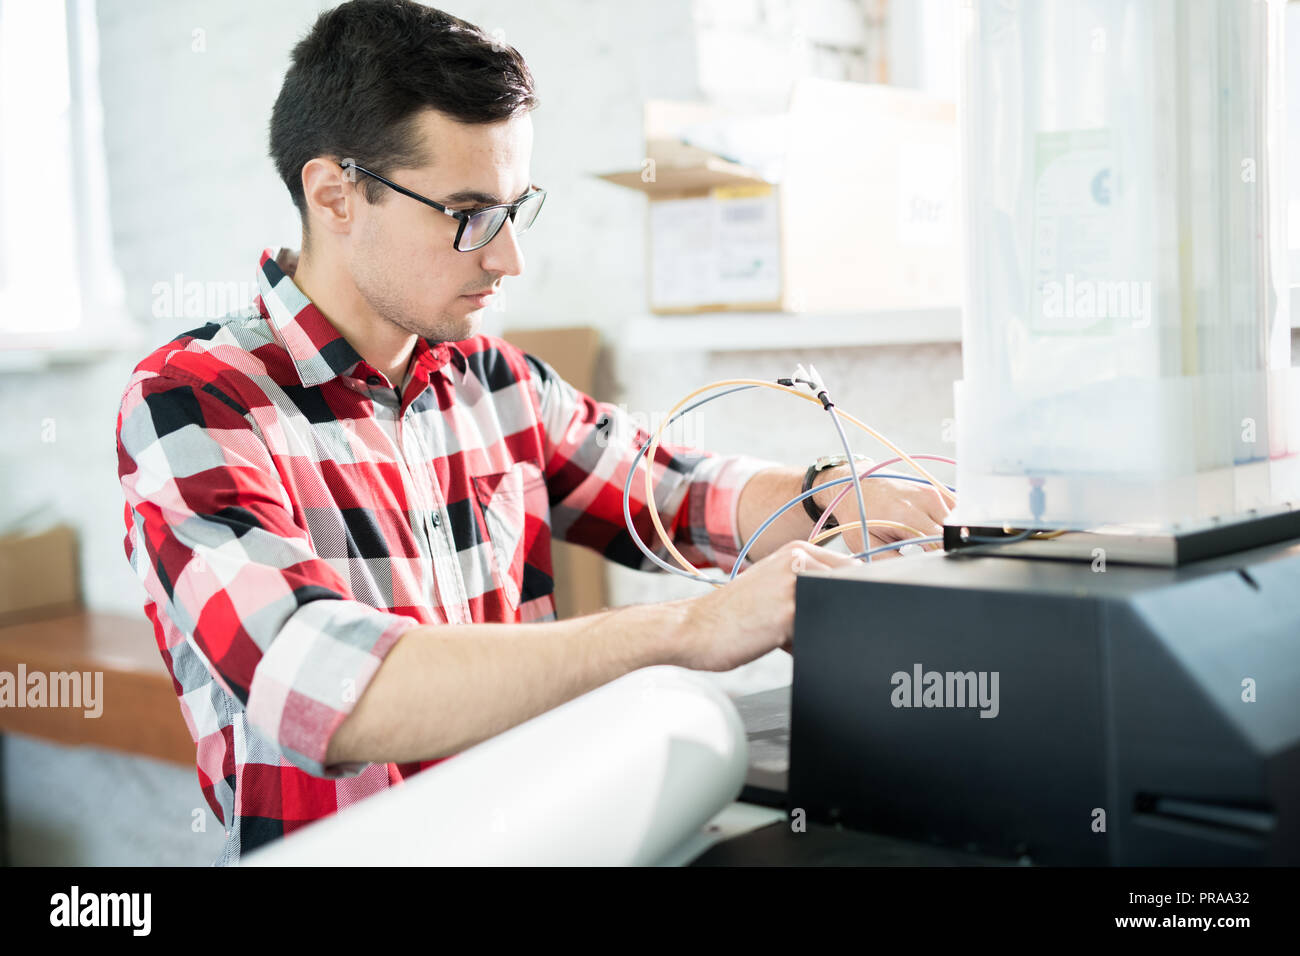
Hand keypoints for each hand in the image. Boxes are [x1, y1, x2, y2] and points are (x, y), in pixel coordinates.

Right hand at [669, 540, 860, 669]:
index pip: (853, 569)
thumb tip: (848, 605)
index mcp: (797, 551)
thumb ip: (807, 588)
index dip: (856, 595)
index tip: (846, 613)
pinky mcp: (789, 613)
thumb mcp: (772, 586)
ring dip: (826, 630)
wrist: (692, 629)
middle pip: (852, 590)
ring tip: (791, 637)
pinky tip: (782, 647)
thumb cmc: (732, 614)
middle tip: (817, 630)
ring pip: (838, 611)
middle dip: (843, 614)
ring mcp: (795, 585)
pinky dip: (811, 646)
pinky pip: (820, 632)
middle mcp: (798, 561)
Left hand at [814, 465, 951, 556]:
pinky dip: (948, 521)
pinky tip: (931, 526)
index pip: (941, 542)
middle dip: (944, 546)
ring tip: (924, 537)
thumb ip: (890, 560)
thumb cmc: (858, 513)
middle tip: (925, 552)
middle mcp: (924, 500)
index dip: (940, 556)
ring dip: (947, 533)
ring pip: (956, 522)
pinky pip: (953, 510)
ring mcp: (931, 492)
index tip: (932, 563)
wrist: (853, 483)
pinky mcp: (935, 489)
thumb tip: (911, 571)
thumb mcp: (866, 543)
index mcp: (906, 515)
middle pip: (952, 532)